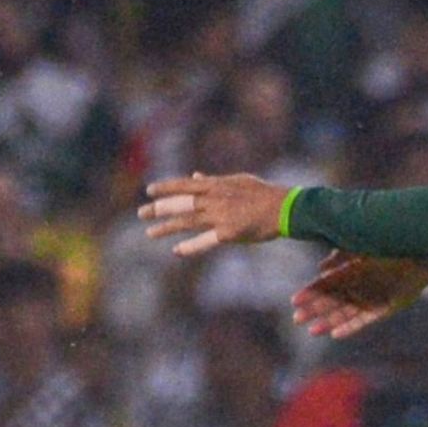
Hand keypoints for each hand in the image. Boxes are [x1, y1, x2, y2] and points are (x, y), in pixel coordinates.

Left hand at [137, 172, 287, 256]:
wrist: (285, 208)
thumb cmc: (264, 193)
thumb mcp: (238, 181)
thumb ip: (214, 180)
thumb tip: (195, 175)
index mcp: (217, 185)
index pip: (185, 185)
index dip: (166, 188)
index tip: (149, 190)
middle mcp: (215, 200)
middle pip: (181, 204)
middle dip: (159, 209)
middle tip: (141, 213)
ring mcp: (221, 216)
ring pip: (188, 222)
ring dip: (167, 227)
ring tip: (150, 233)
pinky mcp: (229, 233)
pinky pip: (205, 241)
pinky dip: (191, 246)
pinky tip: (177, 250)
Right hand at [291, 250, 427, 338]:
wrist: (423, 254)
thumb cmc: (392, 247)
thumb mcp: (364, 248)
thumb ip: (344, 255)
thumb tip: (321, 269)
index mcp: (353, 270)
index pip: (326, 284)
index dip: (310, 293)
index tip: (294, 301)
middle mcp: (360, 286)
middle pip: (332, 302)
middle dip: (314, 310)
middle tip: (296, 319)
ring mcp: (371, 298)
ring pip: (345, 313)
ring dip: (329, 322)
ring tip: (312, 331)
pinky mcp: (385, 308)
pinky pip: (365, 320)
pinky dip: (351, 327)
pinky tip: (336, 334)